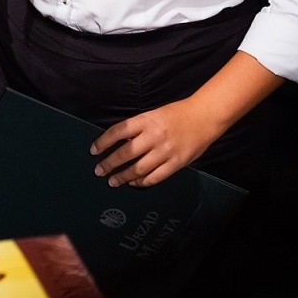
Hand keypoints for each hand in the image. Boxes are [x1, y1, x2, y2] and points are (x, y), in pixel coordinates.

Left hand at [90, 98, 222, 187]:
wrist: (204, 117)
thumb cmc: (176, 114)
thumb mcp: (153, 115)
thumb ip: (138, 128)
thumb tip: (118, 143)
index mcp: (146, 120)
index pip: (118, 131)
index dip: (103, 142)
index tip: (94, 150)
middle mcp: (154, 136)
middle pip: (125, 153)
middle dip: (109, 164)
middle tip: (99, 171)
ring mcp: (165, 151)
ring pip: (138, 169)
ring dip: (123, 176)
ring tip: (113, 181)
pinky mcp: (176, 163)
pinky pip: (155, 177)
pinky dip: (142, 182)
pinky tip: (134, 183)